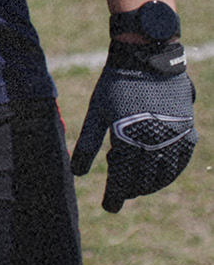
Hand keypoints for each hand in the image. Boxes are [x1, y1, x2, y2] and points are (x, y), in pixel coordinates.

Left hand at [70, 41, 196, 211]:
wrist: (146, 57)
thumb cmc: (115, 84)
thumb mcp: (97, 112)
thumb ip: (88, 144)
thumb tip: (77, 173)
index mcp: (128, 137)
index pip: (122, 178)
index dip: (115, 195)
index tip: (109, 207)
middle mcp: (154, 140)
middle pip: (144, 179)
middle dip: (131, 189)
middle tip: (121, 193)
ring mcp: (174, 136)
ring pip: (165, 174)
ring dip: (150, 184)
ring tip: (137, 186)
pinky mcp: (187, 129)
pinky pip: (180, 160)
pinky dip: (169, 171)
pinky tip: (158, 173)